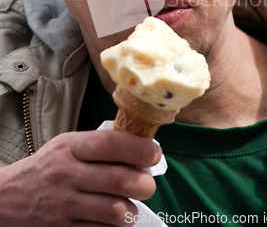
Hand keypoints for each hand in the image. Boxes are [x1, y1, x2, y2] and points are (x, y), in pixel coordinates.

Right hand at [0, 130, 161, 225]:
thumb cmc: (48, 166)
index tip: (155, 153)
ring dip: (132, 208)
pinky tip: (115, 217)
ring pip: (114, 210)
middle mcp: (66, 174)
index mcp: (70, 147)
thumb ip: (99, 145)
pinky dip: (116, 226)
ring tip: (131, 202)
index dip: (139, 148)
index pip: (110, 143)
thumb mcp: (68, 145)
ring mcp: (64, 205)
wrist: (8, 197)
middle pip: (118, 179)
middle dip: (144, 182)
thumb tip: (140, 150)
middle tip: (149, 183)